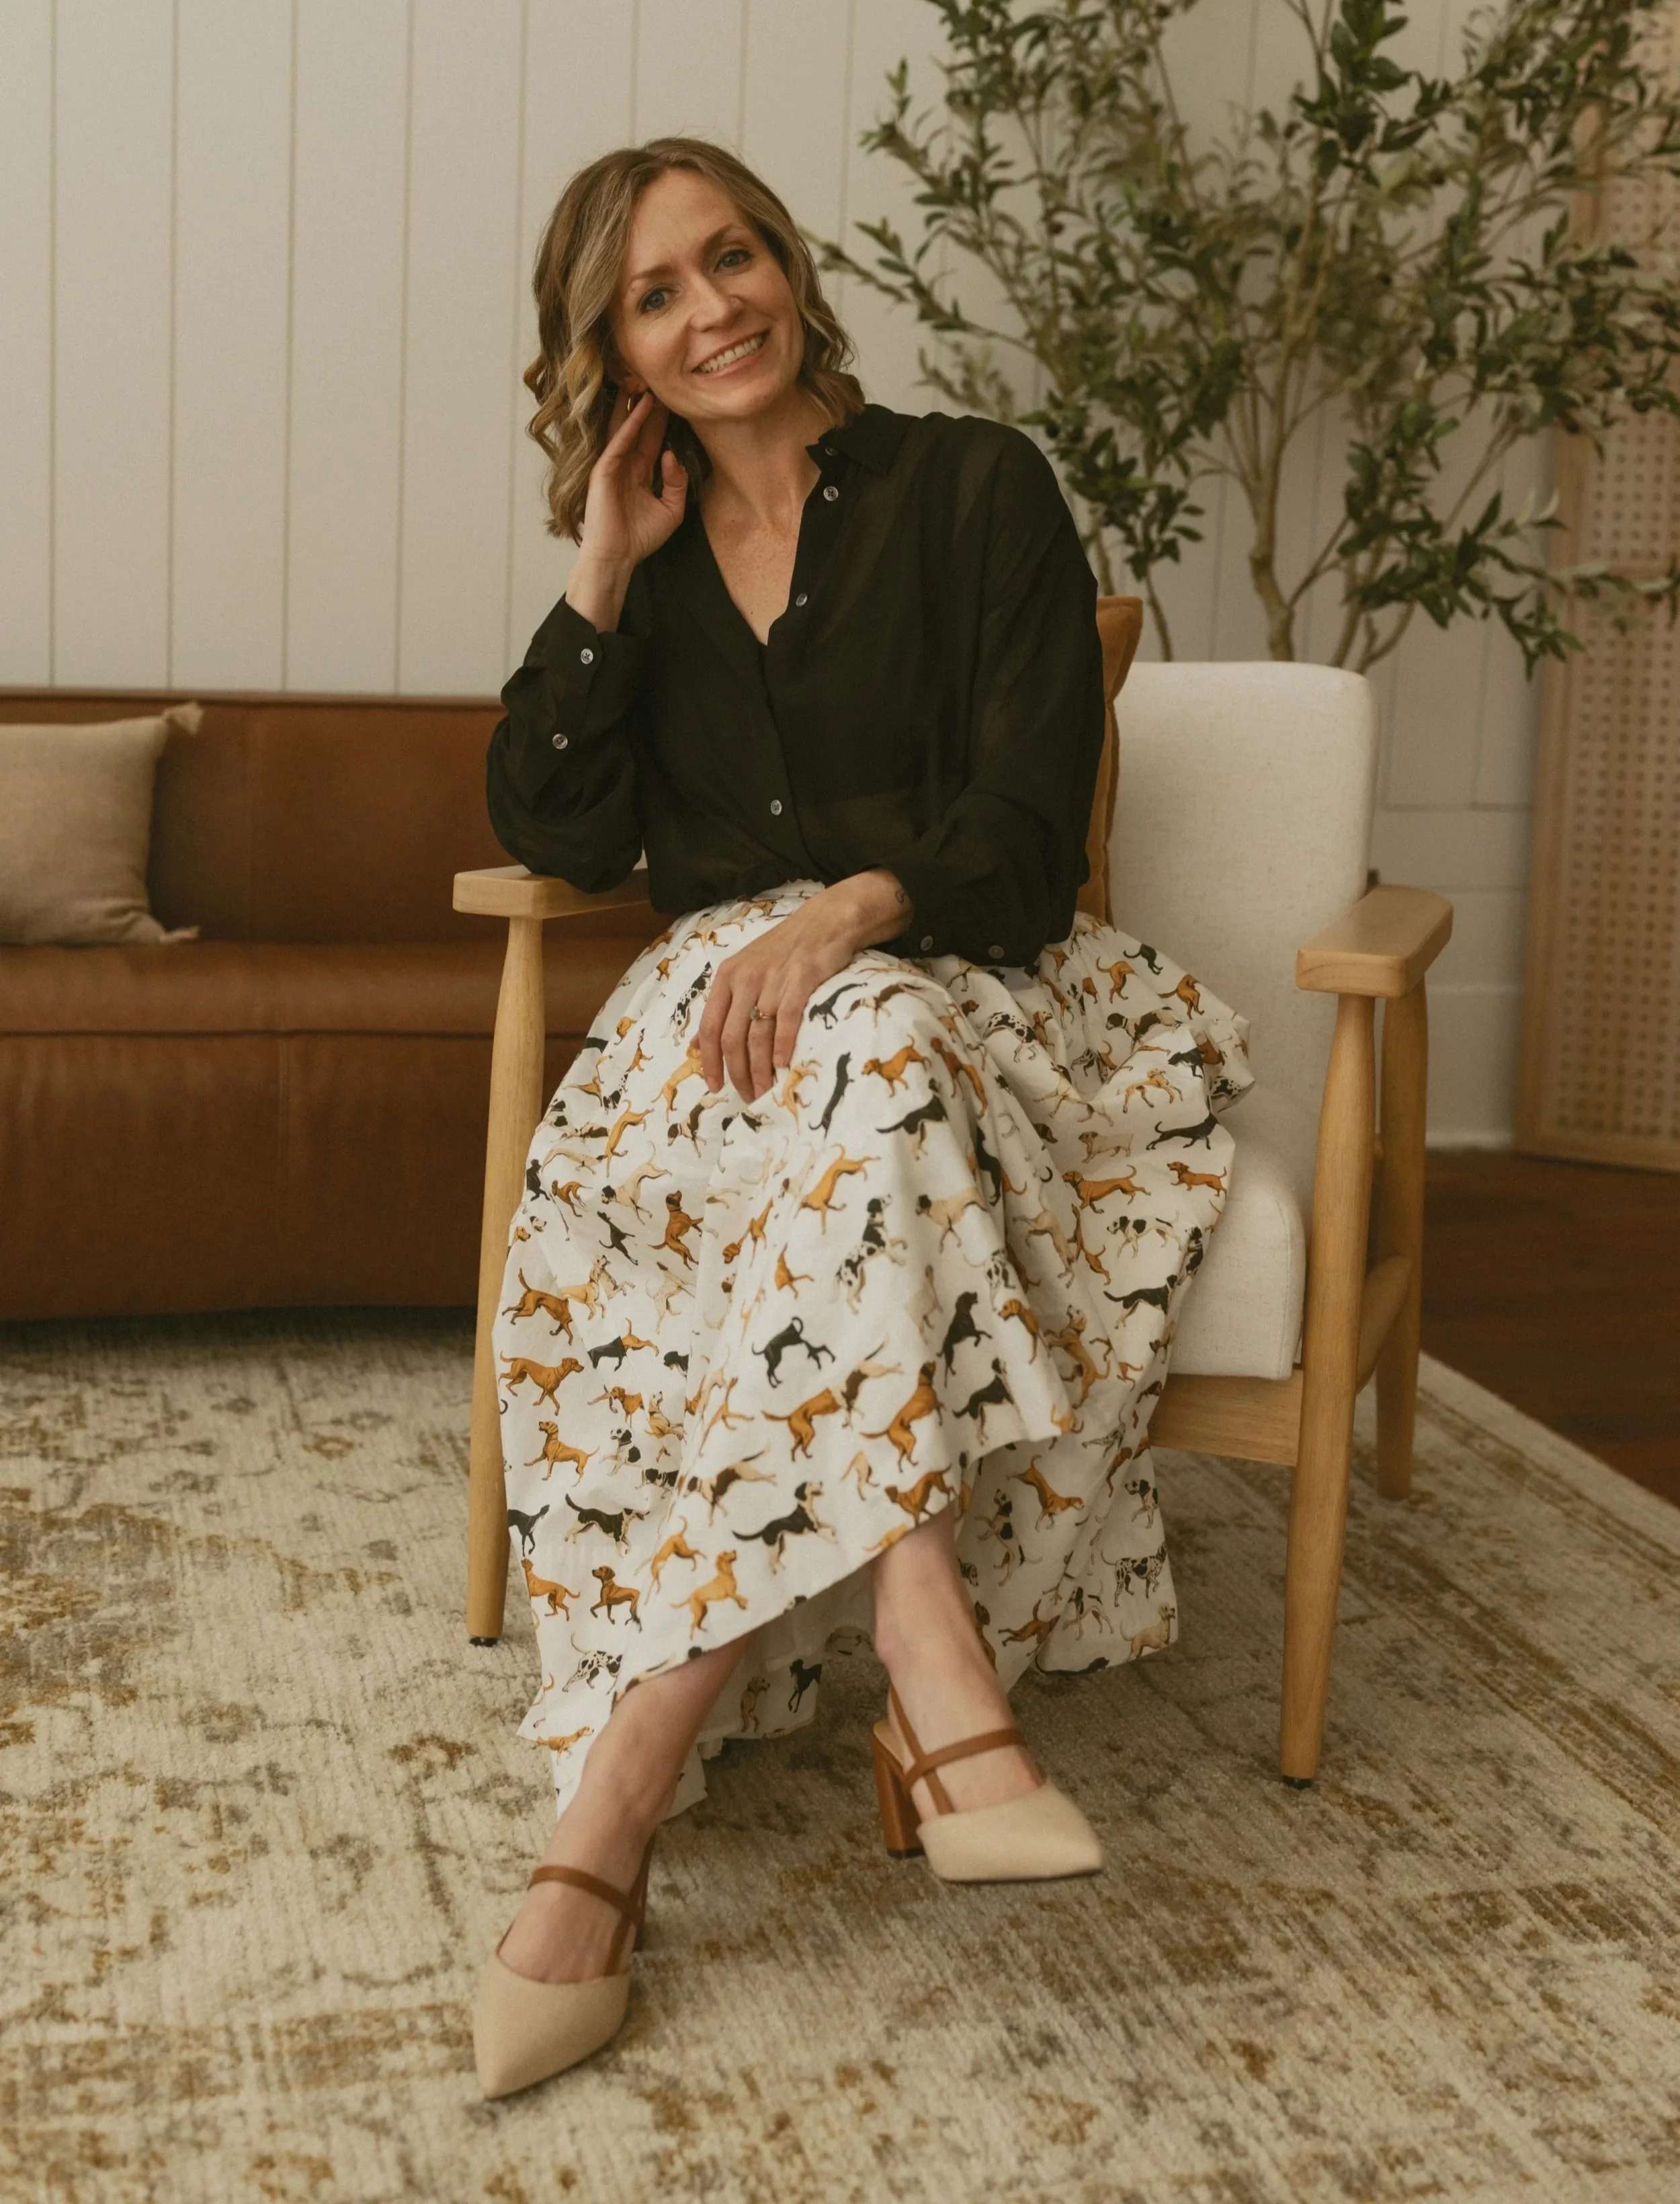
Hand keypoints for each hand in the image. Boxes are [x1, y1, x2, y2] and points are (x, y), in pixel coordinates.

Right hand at [574, 388, 688, 581]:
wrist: (617, 557)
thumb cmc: (640, 538)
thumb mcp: (671, 510)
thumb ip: (677, 483)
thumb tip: (671, 455)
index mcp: (640, 473)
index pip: (652, 440)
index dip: (662, 421)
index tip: (674, 400)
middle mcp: (626, 465)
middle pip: (639, 428)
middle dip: (648, 405)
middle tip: (660, 380)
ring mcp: (613, 466)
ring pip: (625, 428)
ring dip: (634, 405)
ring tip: (645, 381)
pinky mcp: (603, 471)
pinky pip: (619, 442)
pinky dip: (629, 425)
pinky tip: (641, 408)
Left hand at [697, 890, 874, 1103]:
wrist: (824, 922)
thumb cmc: (784, 951)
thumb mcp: (744, 972)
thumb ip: (722, 1007)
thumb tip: (696, 1045)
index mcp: (726, 978)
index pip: (709, 1027)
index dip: (710, 1062)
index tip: (714, 1087)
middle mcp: (745, 979)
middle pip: (732, 1038)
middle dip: (737, 1073)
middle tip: (748, 1096)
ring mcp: (772, 980)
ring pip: (757, 1035)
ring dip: (760, 1069)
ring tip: (765, 1091)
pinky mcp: (800, 980)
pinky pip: (786, 1020)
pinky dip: (782, 1046)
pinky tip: (782, 1066)